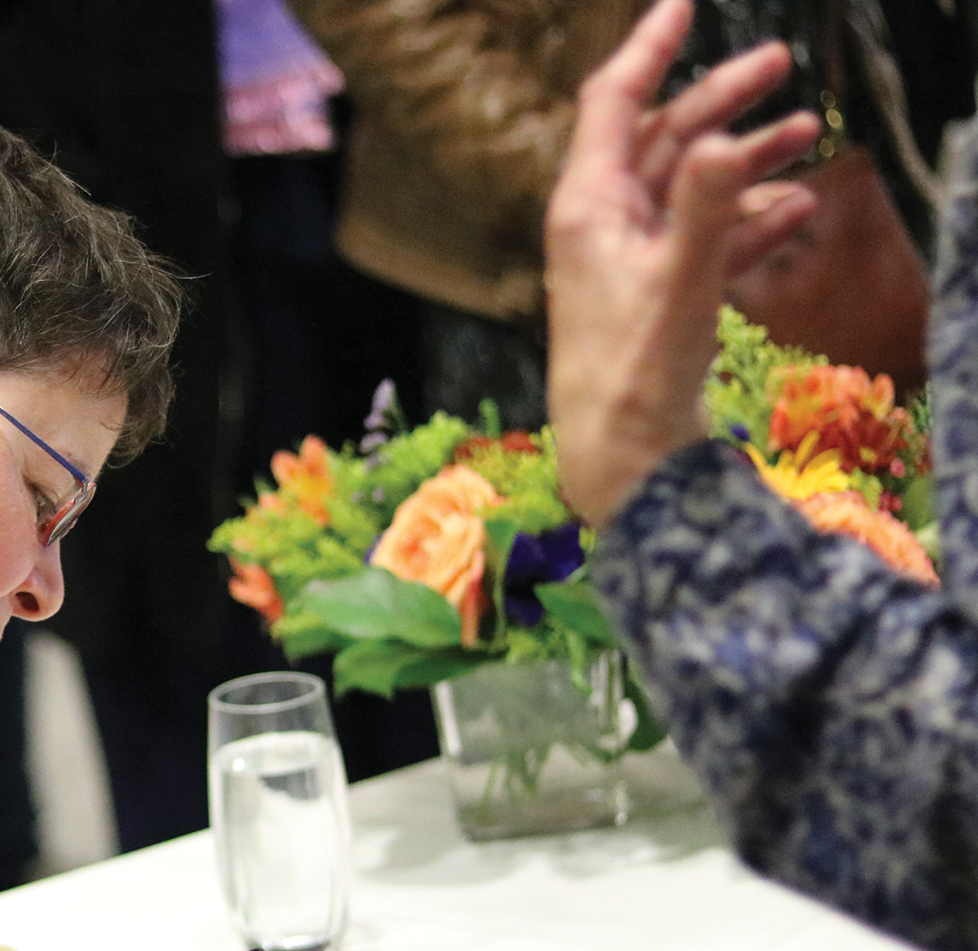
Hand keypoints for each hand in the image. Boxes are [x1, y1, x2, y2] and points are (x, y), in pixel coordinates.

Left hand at [546, 0, 819, 524]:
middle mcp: (601, 225)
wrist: (622, 459)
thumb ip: (708, 209)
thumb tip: (725, 139)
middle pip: (662, 138)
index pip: (614, 103)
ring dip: (745, 160)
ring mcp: (627, 261)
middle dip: (720, 99)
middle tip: (781, 62)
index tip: (686, 3)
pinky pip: (703, 239)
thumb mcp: (680, 283)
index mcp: (587, 207)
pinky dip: (746, 221)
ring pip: (690, 188)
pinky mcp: (654, 296)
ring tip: (809, 135)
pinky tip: (797, 210)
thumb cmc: (636, 373)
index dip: (648, 48)